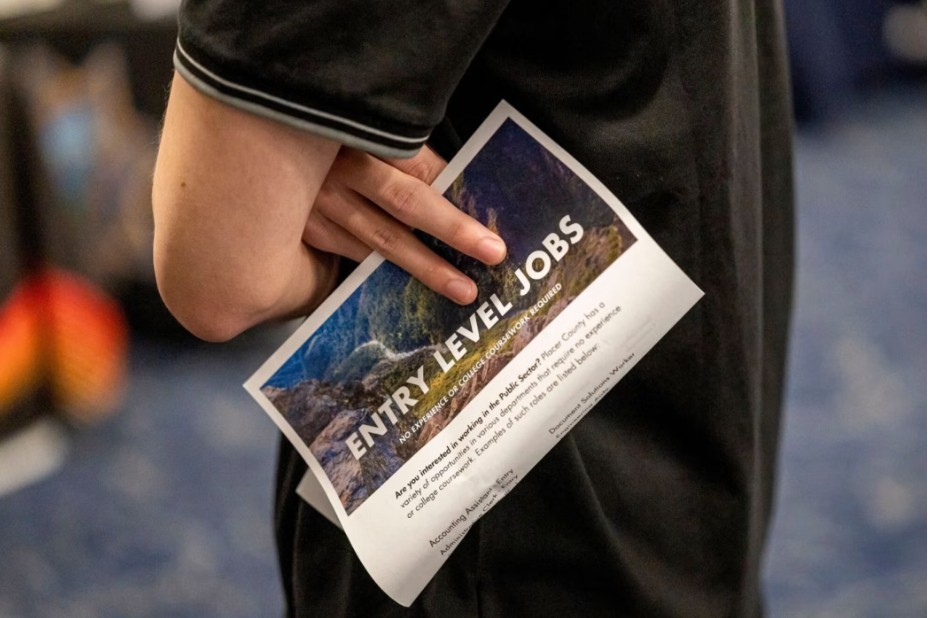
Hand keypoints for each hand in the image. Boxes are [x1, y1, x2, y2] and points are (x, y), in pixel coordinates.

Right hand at [302, 146, 505, 303]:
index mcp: (360, 136)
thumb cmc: (325, 137)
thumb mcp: (364, 132)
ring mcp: (319, 203)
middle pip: (405, 204)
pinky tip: (411, 286)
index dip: (455, 196)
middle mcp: (338, 169)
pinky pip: (353, 253)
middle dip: (452, 231)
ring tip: (460, 288)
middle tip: (491, 254)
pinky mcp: (306, 229)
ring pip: (380, 240)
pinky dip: (385, 270)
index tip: (489, 223)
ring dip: (424, 266)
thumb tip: (452, 187)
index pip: (418, 169)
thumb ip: (404, 156)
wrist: (262, 148)